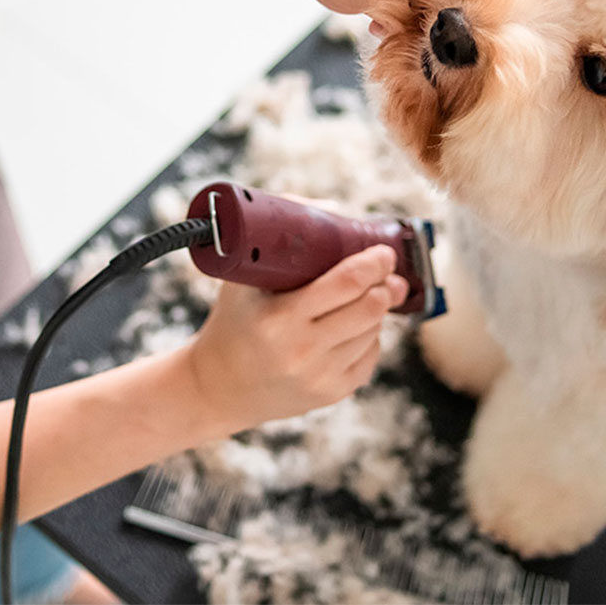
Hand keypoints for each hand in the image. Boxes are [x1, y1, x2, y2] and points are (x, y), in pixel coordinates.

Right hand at [182, 245, 407, 430]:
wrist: (218, 387)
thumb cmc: (234, 322)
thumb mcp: (243, 280)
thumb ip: (277, 238)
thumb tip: (330, 210)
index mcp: (279, 319)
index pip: (346, 284)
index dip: (373, 263)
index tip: (382, 251)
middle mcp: (302, 351)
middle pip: (369, 308)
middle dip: (386, 283)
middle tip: (387, 269)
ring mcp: (320, 377)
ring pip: (373, 331)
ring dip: (378, 308)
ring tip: (369, 294)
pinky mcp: (332, 394)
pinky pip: (370, 356)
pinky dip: (370, 336)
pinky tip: (357, 326)